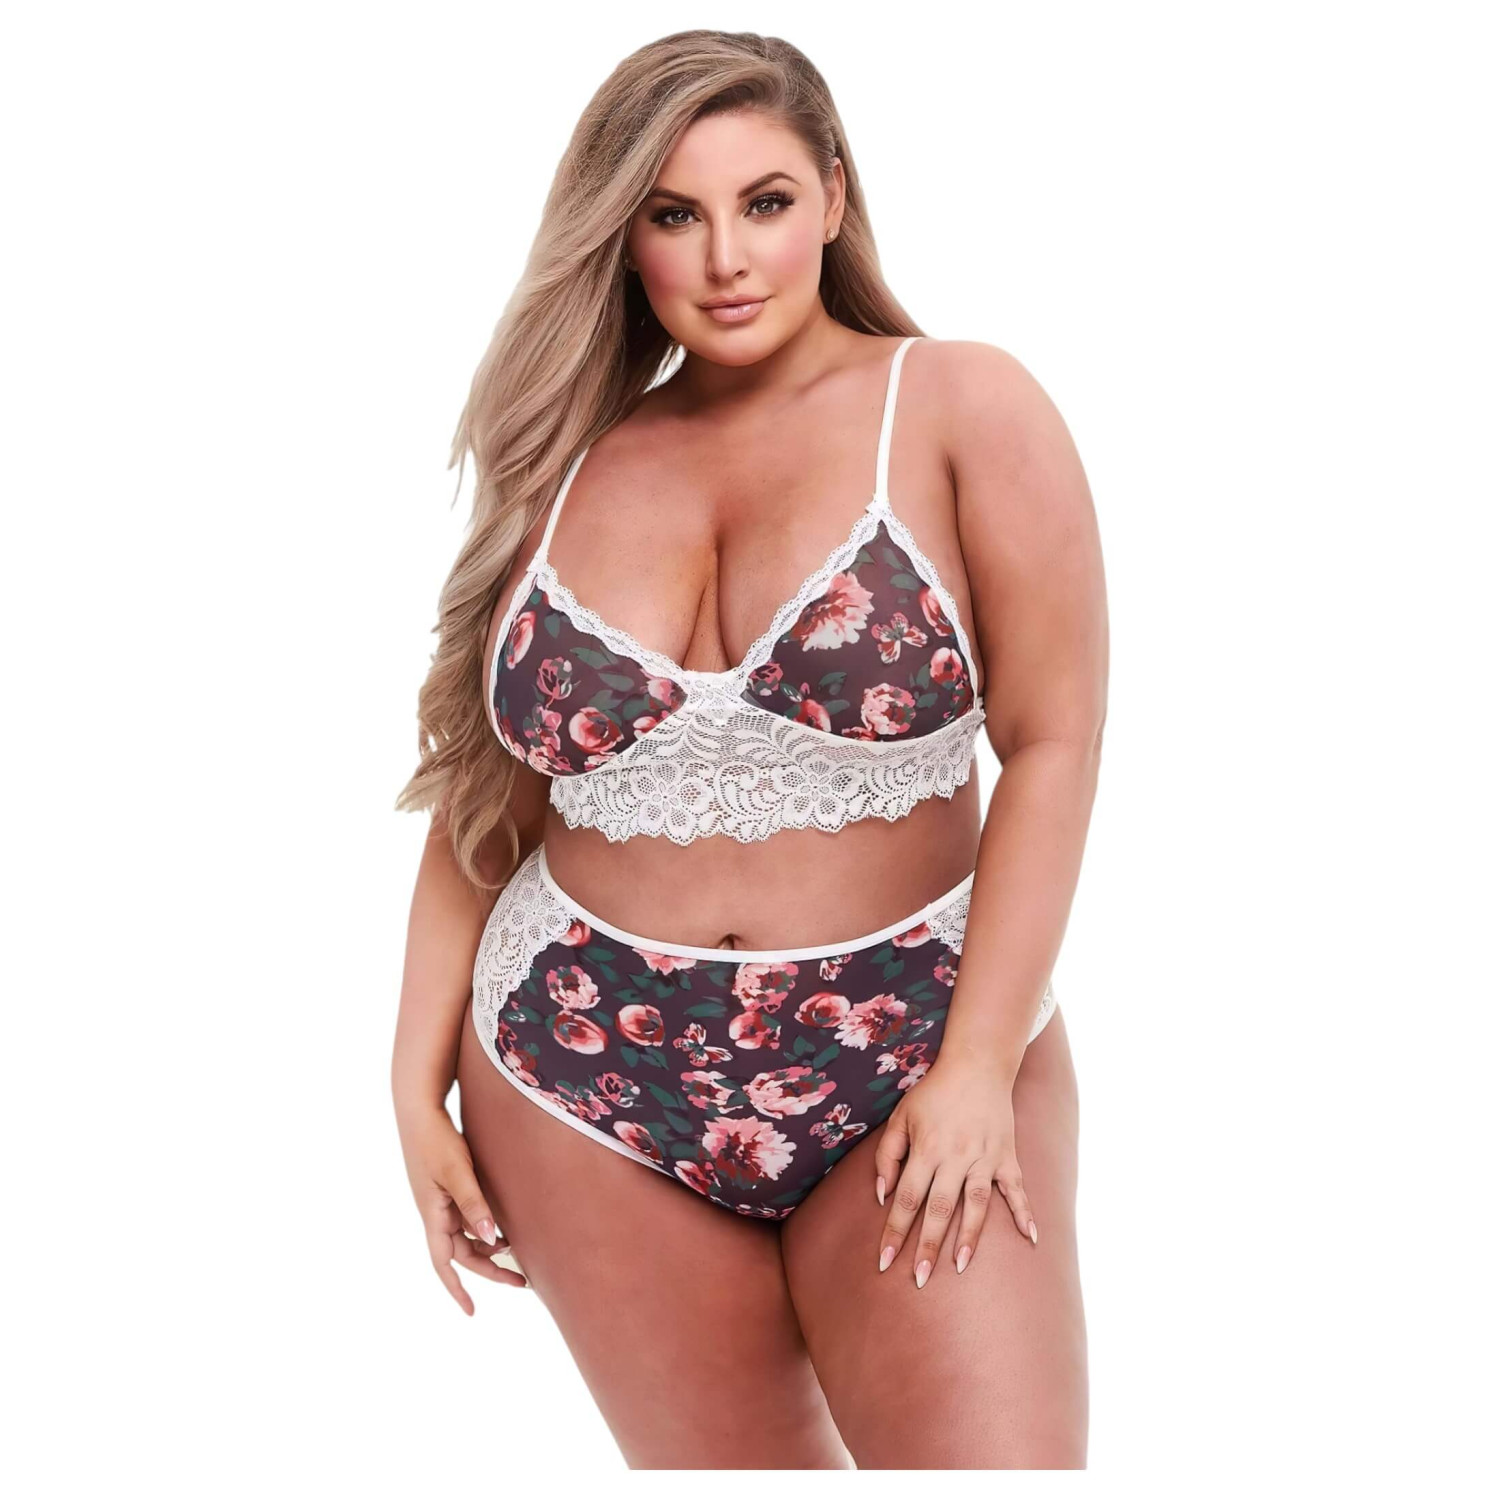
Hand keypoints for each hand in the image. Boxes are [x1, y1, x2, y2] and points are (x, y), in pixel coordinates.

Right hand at [395, 1103, 528, 1313]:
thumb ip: (474, 1204)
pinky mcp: (447, 1186)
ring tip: (520, 1252)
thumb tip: (492, 1240)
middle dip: (490, 1269)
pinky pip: (467, 1216)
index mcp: (433, 1215)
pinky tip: (505, 1222)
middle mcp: (436, 1212)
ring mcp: (441, 1200)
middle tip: (523, 1281)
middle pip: (462, 1253)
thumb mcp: (457, 1172)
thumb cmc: (436, 1140)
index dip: (457, 1290)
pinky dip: (485, 1225)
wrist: (419, 1109)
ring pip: (466, 1235)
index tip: (472, 1312)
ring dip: (489, 1247)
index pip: (444, 1264)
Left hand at [872, 1055, 1037, 1286]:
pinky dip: (1025, 1213)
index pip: (906, 1199)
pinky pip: (1017, 1189)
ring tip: (960, 1266)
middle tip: (918, 1279)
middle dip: (927, 1246)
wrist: (976, 1065)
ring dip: (969, 1236)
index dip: (895, 1232)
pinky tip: (1031, 1239)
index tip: (885, 1261)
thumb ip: (887, 1156)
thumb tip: (882, 1196)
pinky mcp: (1007, 1156)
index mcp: (926, 1150)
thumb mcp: (901, 1117)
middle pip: (939, 1209)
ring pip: (977, 1204)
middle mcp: (956, 1157)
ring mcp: (985, 1158)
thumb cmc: (933, 1093)